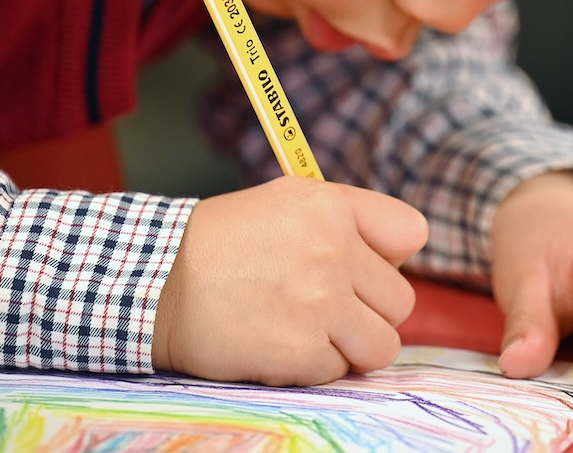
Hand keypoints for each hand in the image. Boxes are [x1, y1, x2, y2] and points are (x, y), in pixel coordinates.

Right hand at [152, 177, 427, 384]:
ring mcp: (321, 304)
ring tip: (313, 331)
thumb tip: (398, 257)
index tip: (363, 266)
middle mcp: (334, 252)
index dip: (390, 255)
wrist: (159, 281)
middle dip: (369, 308)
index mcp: (333, 208)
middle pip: (401, 300)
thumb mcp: (288, 201)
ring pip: (383, 344)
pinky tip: (281, 344)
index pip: (412, 233)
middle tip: (329, 306)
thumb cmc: (224, 240)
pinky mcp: (302, 351)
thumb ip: (349, 218)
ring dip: (352, 345)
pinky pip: (339, 371)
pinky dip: (314, 366)